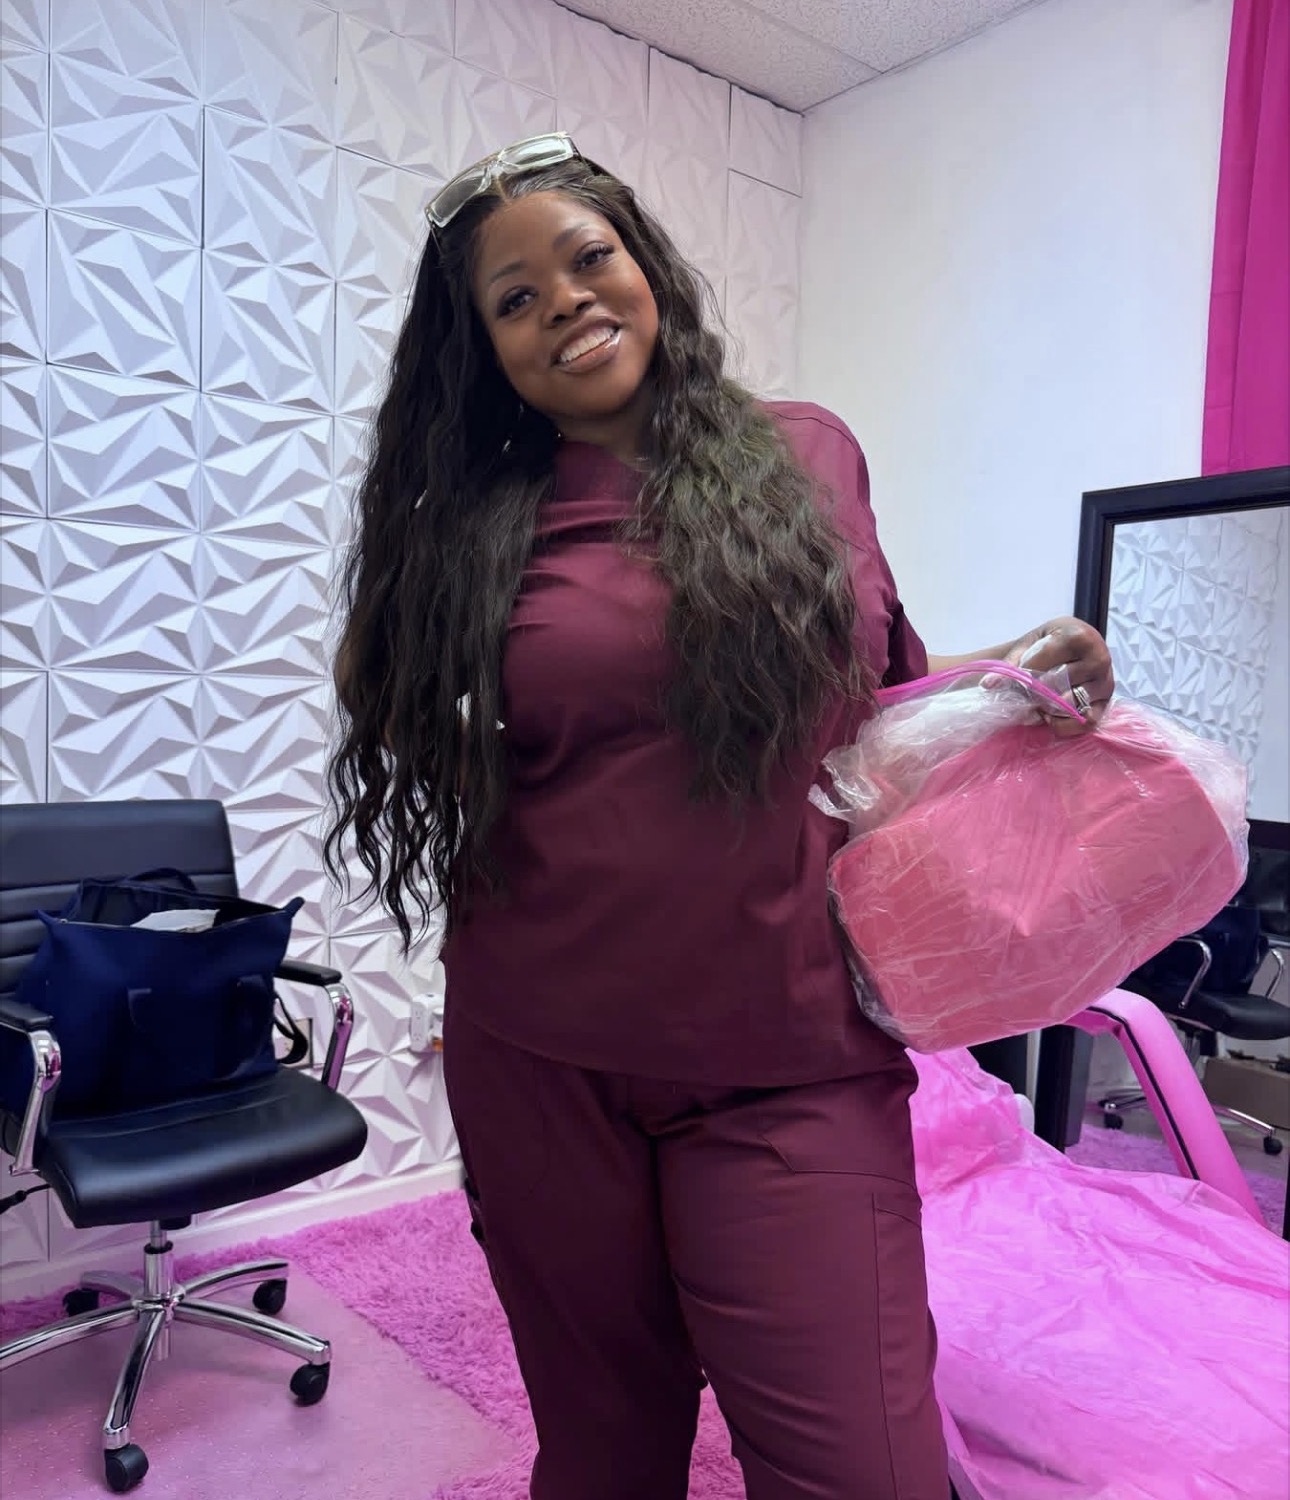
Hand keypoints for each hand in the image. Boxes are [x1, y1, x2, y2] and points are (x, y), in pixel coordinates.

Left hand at [1004, 617, 1114, 734]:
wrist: (1074, 646)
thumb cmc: (1049, 643)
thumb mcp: (1029, 644)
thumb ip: (1010, 664)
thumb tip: (989, 684)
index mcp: (1079, 636)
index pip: (1045, 660)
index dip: (1026, 671)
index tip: (1019, 673)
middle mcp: (1099, 658)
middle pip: (1056, 684)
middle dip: (1035, 691)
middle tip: (1027, 689)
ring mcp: (1105, 682)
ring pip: (1070, 704)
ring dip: (1047, 708)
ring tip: (1038, 701)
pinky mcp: (1106, 703)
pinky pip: (1085, 722)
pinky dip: (1062, 724)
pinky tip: (1050, 715)